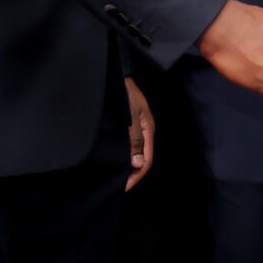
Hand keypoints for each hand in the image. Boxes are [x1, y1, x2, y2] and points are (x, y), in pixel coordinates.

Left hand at [124, 76, 154, 191]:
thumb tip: (138, 164)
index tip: (122, 187)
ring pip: (134, 152)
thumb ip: (134, 138)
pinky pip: (127, 145)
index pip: (146, 160)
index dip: (136, 176)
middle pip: (142, 158)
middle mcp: (144, 131)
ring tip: (115, 177)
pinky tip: (114, 160)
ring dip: (127, 165)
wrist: (115, 74)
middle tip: (117, 186)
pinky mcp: (127, 124)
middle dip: (131, 173)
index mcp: (148, 130)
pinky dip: (122, 156)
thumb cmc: (123, 93)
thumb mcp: (130, 115)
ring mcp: (136, 127)